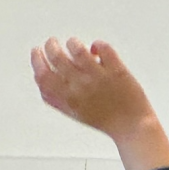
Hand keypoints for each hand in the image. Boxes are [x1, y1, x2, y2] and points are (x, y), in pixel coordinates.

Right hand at [31, 38, 155, 141]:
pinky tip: (96, 48)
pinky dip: (97, 44)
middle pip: (58, 59)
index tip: (36, 52)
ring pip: (78, 49)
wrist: (132, 127)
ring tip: (73, 43)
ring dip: (73, 43)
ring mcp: (99, 77)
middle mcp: (81, 88)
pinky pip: (102, 48)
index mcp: (69, 100)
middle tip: (52, 42)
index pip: (44, 77)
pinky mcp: (117, 70)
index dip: (37, 61)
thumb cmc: (105, 121)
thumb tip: (41, 79)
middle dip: (51, 46)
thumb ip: (57, 99)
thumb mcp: (75, 113)